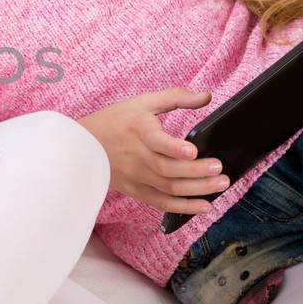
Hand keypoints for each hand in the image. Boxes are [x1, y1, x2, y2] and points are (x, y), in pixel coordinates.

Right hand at [78, 88, 226, 215]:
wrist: (81, 146)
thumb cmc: (115, 121)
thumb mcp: (143, 102)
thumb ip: (176, 97)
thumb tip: (206, 96)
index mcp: (138, 131)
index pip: (157, 141)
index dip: (174, 147)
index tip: (193, 150)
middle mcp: (136, 157)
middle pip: (168, 170)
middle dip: (197, 172)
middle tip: (220, 170)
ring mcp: (136, 177)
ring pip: (169, 188)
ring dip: (197, 190)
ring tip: (220, 185)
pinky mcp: (135, 191)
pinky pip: (161, 203)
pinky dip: (183, 207)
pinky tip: (204, 206)